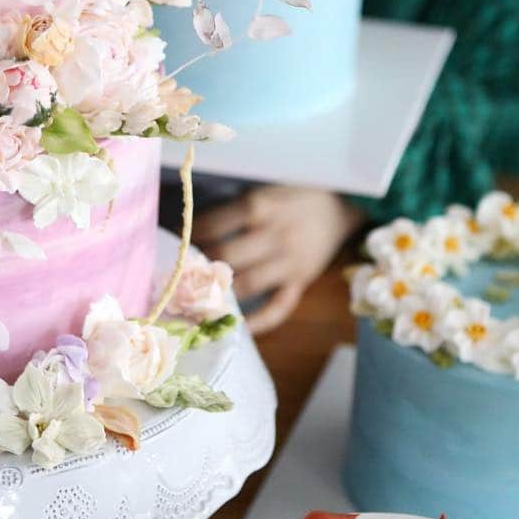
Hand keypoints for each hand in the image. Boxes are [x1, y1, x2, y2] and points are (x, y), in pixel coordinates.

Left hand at [193, 186, 364, 333]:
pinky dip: (260, 322)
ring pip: (249, 285)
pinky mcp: (302, 280)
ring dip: (221, 295)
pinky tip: (240, 328)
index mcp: (261, 207)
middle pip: (227, 258)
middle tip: (179, 275)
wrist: (342, 205)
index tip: (176, 242)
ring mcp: (290, 262)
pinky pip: (280, 306)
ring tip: (196, 300)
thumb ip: (235, 209)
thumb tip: (193, 230)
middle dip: (200, 268)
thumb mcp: (264, 190)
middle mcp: (275, 235)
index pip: (214, 225)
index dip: (191, 236)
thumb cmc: (294, 194)